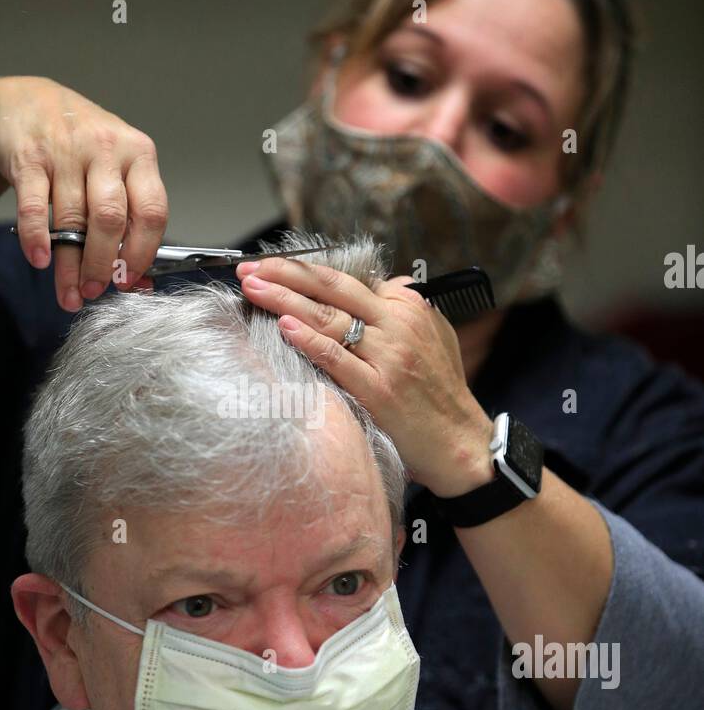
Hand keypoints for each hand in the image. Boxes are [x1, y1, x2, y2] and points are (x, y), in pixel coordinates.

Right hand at [0, 77, 167, 310]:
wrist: (26, 101)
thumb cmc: (80, 146)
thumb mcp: (114, 169)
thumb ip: (128, 217)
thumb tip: (138, 281)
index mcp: (138, 154)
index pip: (152, 211)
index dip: (142, 253)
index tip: (130, 280)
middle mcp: (106, 149)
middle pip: (111, 219)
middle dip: (104, 264)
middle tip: (96, 290)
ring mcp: (66, 151)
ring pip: (72, 220)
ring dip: (69, 265)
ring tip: (69, 293)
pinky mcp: (29, 157)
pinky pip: (34, 206)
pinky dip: (37, 238)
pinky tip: (40, 261)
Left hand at [235, 257, 494, 495]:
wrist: (459, 442)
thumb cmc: (443, 392)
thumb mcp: (435, 335)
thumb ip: (407, 306)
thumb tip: (384, 281)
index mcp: (407, 307)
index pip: (347, 279)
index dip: (307, 270)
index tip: (274, 267)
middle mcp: (397, 325)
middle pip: (332, 289)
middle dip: (287, 274)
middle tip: (250, 268)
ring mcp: (387, 357)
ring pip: (328, 318)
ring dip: (285, 299)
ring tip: (253, 289)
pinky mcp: (378, 389)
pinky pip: (337, 358)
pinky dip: (310, 340)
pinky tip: (284, 326)